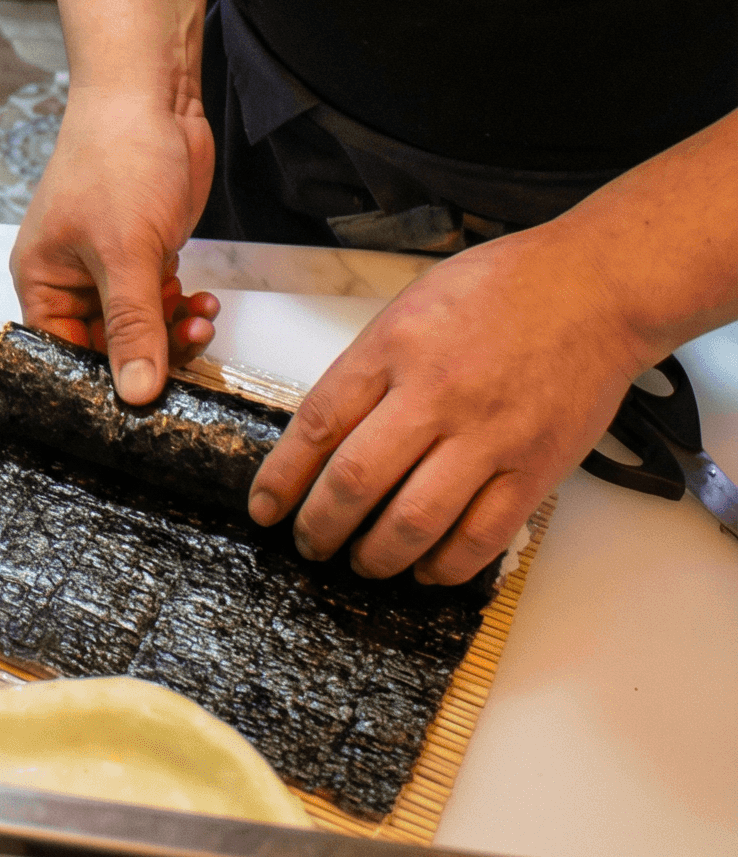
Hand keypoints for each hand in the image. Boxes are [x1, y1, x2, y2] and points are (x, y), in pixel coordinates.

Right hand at [10, 81, 219, 403]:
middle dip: (148, 356)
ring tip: (201, 321)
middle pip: (105, 349)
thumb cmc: (118, 158)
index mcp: (43, 280)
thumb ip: (132, 327)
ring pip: (140, 328)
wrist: (154, 97)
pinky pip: (160, 302)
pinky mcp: (144, 252)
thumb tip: (134, 395)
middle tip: (187, 352)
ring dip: (173, 332)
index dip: (100, 384)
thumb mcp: (126, 252)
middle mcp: (71, 278)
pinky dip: (182, 308)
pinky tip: (203, 302)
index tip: (141, 405)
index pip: (62, 356)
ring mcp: (110, 265)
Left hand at [247, 227, 651, 583]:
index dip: (283, 477)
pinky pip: (480, 537)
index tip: (264, 507)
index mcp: (395, 347)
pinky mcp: (534, 469)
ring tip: (362, 562)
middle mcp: (437, 394)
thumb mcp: (411, 307)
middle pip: (355, 481)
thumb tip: (327, 434)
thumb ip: (371, 367)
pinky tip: (426, 568)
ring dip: (376, 556)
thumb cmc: (500, 289)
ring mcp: (489, 436)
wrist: (591, 288)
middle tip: (310, 544)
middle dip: (320, 526)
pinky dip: (444, 565)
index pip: (319, 424)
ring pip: (413, 522)